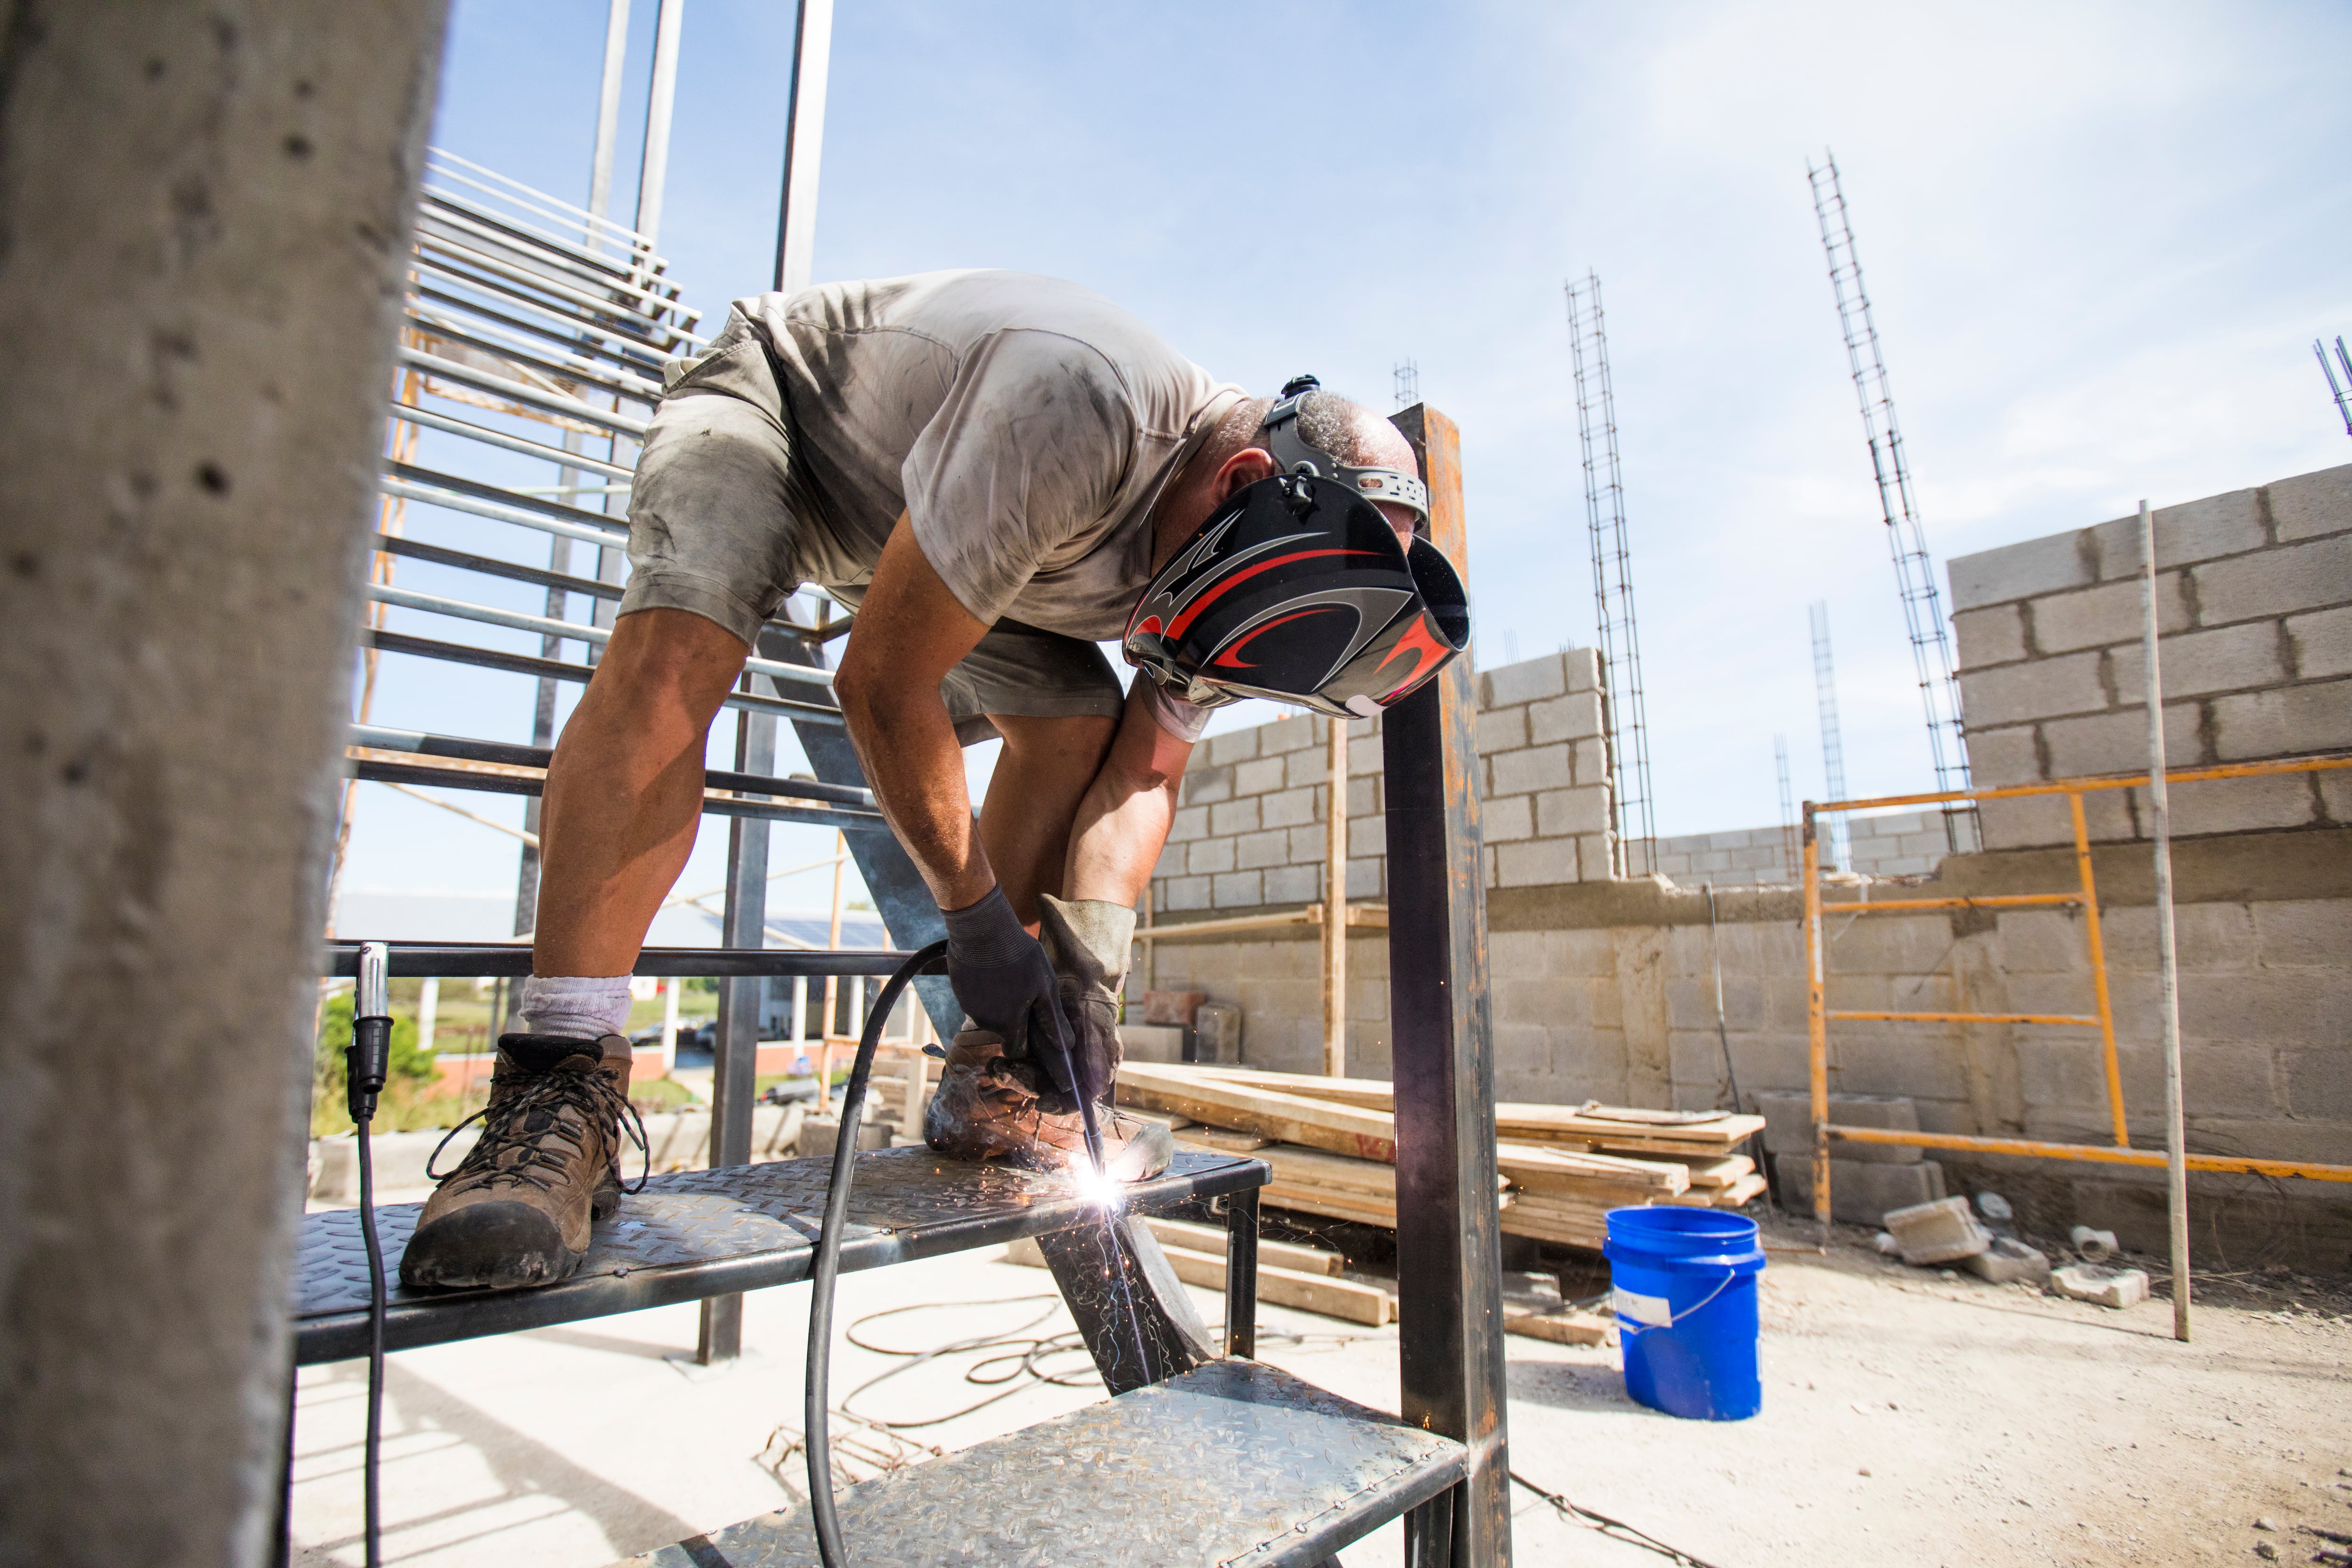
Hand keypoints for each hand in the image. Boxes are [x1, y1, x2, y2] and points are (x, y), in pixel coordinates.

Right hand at [940, 885, 1078, 1099]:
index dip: (1028, 1048)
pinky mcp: (960, 992)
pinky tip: (993, 973)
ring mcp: (970, 1007)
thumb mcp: (1044, 985)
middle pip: (1004, 1033)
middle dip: (1014, 1022)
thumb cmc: (1019, 955)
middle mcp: (987, 1022)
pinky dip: (986, 993)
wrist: (981, 929)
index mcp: (1009, 1023)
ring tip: (1008, 979)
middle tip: (1022, 996)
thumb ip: (1052, 1018)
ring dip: (1000, 1006)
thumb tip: (1065, 1046)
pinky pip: (977, 1001)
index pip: (1018, 1051)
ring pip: (990, 1016)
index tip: (1034, 1040)